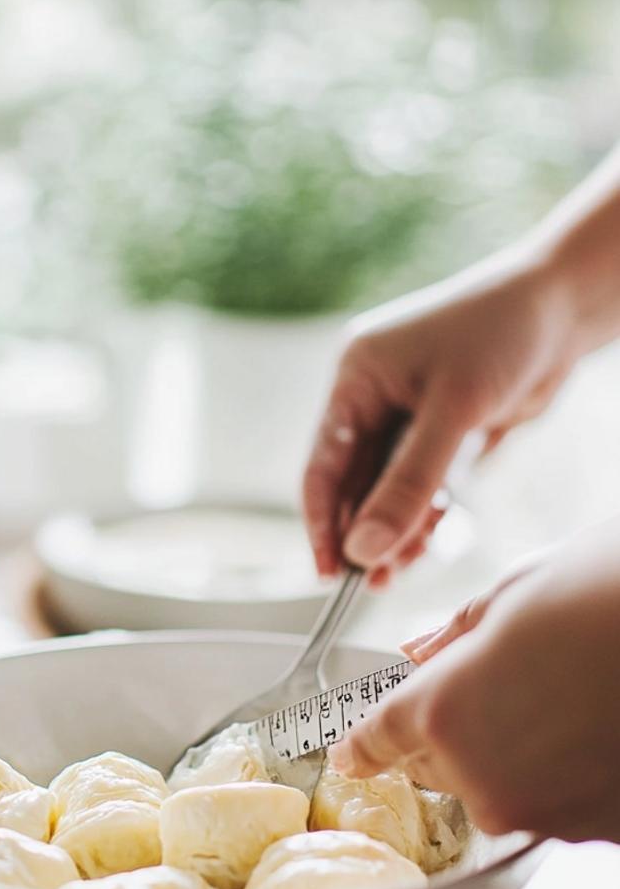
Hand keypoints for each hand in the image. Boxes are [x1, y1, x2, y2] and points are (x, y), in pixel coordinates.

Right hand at [303, 252, 577, 578]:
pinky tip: (426, 540)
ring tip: (401, 572)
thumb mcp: (453, 411)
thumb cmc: (504, 333)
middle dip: (363, 534)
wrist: (565, 304)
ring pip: (387, 489)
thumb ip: (408, 483)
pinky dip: (422, 513)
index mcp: (356, 376)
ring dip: (394, 530)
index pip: (322, 464)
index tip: (329, 572)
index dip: (321, 523)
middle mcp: (373, 395)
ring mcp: (407, 413)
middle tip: (372, 583)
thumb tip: (364, 548)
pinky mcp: (441, 429)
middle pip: (352, 483)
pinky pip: (419, 482)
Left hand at [329, 522, 619, 843]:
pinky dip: (569, 775)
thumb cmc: (613, 591)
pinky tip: (599, 726)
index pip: (379, 740)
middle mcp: (486, 779)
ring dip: (515, 755)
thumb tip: (422, 652)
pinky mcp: (605, 833)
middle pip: (439, 766)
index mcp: (443, 712)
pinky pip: (562, 806)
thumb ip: (458, 635)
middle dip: (452, 731)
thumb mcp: (520, 590)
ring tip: (566, 696)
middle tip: (500, 682)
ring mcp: (550, 814)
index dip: (364, 743)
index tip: (353, 752)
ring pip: (503, 790)